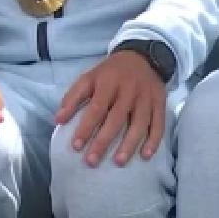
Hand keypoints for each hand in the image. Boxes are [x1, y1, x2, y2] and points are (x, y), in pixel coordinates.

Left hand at [55, 51, 166, 167]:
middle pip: (117, 118)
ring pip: (139, 122)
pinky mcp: (160, 101)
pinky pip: (159, 123)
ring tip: (118, 162)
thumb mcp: (90, 77)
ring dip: (129, 144)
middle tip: (91, 161)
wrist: (142, 56)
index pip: (97, 107)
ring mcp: (146, 96)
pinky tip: (145, 155)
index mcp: (109, 81)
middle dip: (104, 141)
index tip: (76, 146)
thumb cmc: (111, 73)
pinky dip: (154, 140)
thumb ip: (73, 97)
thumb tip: (58, 120)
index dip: (86, 127)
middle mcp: (129, 89)